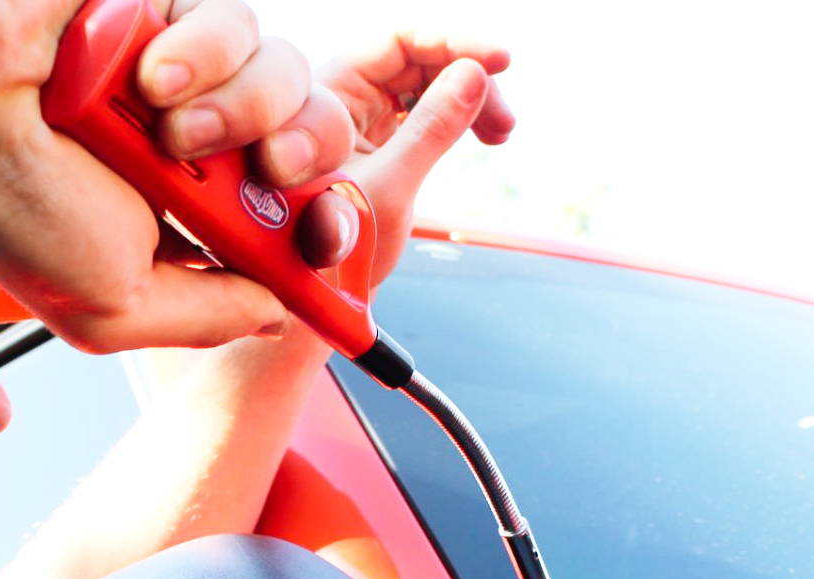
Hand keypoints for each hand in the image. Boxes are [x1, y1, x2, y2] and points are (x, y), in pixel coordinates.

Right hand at [0, 0, 356, 351]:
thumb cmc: (17, 214)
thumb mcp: (115, 309)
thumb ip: (210, 316)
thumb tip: (283, 313)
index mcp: (195, 226)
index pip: (298, 225)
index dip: (330, 229)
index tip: (333, 235)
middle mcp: (203, 151)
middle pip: (318, 144)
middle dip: (304, 160)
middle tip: (264, 169)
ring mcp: (193, 79)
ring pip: (289, 80)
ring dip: (241, 108)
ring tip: (169, 126)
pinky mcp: (175, 14)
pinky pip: (242, 23)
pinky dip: (206, 51)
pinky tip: (150, 75)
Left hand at [300, 33, 514, 286]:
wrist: (310, 301)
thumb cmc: (327, 256)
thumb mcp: (387, 192)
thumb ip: (429, 132)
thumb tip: (475, 75)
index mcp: (326, 98)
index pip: (395, 42)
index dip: (450, 41)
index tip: (498, 60)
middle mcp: (342, 98)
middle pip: (419, 58)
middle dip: (468, 78)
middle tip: (503, 123)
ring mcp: (362, 118)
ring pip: (429, 82)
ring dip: (472, 99)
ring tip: (499, 134)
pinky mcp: (380, 140)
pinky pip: (427, 109)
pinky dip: (460, 119)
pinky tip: (485, 134)